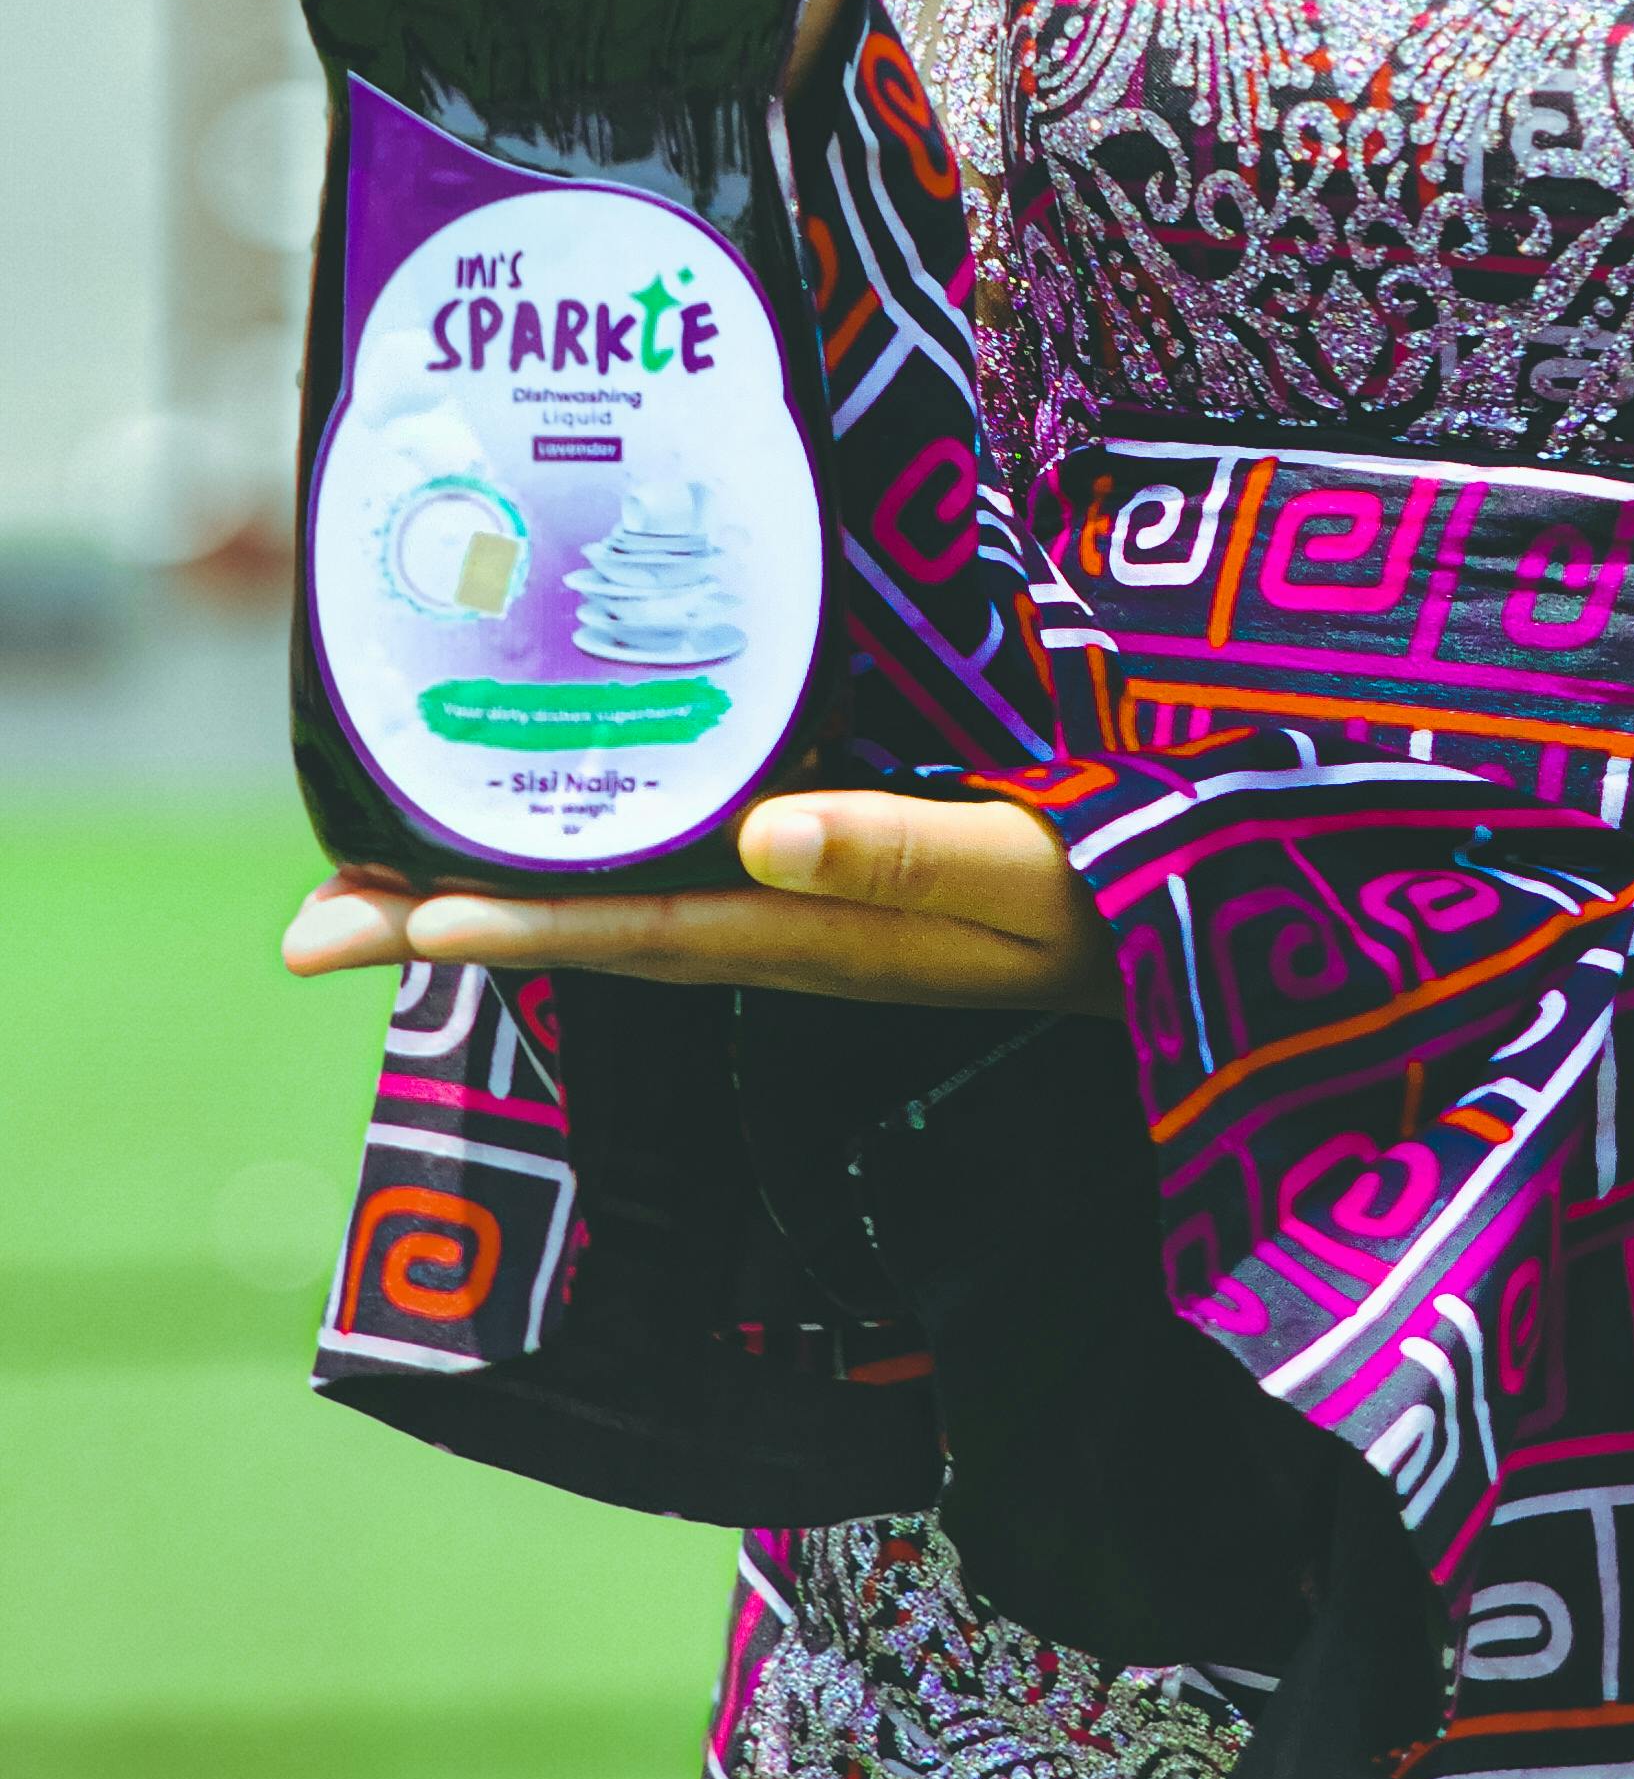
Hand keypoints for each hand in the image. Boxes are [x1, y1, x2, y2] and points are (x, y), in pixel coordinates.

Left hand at [280, 789, 1120, 1013]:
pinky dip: (588, 868)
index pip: (637, 932)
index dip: (519, 923)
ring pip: (617, 915)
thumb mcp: (1031, 873)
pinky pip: (673, 884)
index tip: (404, 915)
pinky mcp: (822, 894)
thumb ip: (904, 852)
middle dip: (445, 926)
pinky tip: (549, 840)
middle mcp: (781, 938)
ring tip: (371, 886)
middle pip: (588, 934)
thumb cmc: (1118, 898)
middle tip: (303, 929)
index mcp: (817, 932)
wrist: (1185, 948)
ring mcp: (797, 923)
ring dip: (494, 903)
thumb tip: (760, 830)